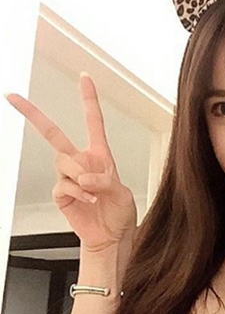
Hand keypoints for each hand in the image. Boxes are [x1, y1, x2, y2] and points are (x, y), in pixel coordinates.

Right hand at [4, 73, 136, 252]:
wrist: (111, 237)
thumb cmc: (120, 213)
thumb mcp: (122, 193)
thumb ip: (105, 180)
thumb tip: (84, 176)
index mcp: (100, 155)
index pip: (93, 121)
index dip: (88, 98)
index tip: (84, 77)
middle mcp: (81, 162)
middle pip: (53, 134)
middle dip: (33, 115)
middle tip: (12, 97)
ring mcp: (68, 177)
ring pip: (63, 162)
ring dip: (80, 176)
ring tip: (95, 192)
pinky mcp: (60, 194)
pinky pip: (62, 184)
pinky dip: (77, 192)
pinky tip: (89, 200)